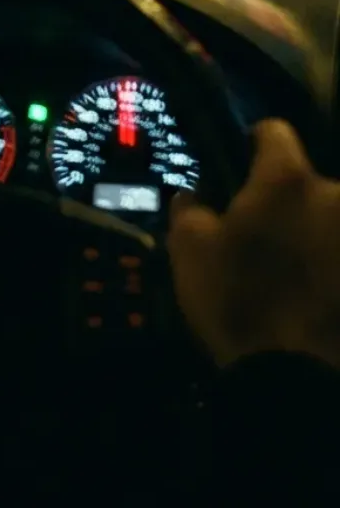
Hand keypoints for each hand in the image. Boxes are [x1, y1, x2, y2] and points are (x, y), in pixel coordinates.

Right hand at [167, 118, 339, 369]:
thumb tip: (194, 196)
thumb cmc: (239, 301)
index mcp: (287, 181)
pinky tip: (317, 295)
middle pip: (311, 185)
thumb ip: (190, 209)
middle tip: (268, 237)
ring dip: (318, 239)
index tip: (244, 160)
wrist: (299, 380)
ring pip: (333, 224)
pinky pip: (339, 260)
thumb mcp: (189, 249)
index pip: (275, 132)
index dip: (255, 143)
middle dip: (291, 205)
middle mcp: (336, 198)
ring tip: (298, 275)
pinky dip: (330, 271)